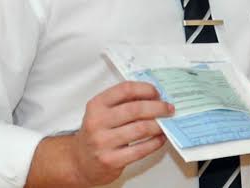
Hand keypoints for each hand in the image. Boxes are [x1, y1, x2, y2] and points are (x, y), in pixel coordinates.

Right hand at [27, 81, 173, 186]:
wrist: (80, 161)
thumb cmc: (97, 133)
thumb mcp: (103, 112)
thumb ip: (124, 102)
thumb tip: (155, 96)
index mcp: (96, 105)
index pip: (125, 89)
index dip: (145, 89)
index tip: (157, 93)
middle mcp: (97, 122)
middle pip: (135, 109)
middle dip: (158, 107)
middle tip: (168, 108)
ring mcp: (103, 142)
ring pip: (140, 129)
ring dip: (159, 125)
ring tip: (166, 123)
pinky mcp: (111, 160)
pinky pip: (140, 150)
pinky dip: (155, 143)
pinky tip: (160, 138)